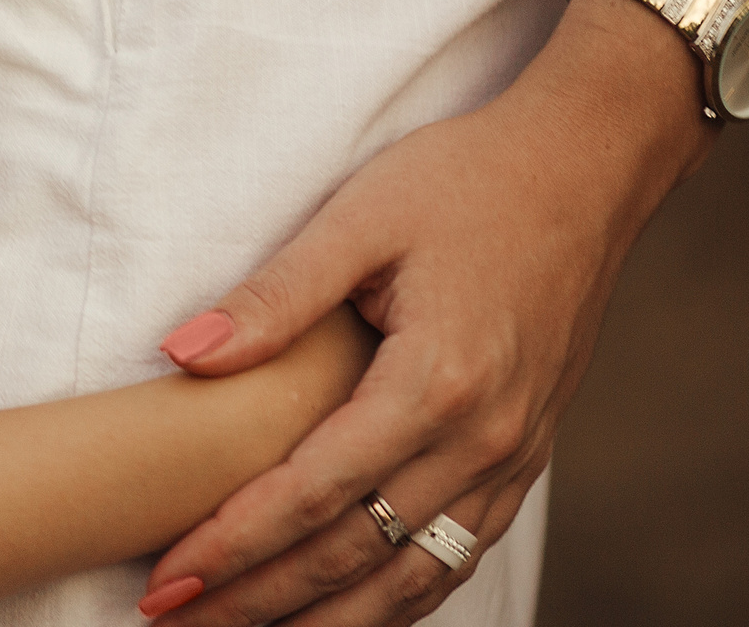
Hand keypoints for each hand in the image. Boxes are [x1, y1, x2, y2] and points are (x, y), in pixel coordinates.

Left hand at [139, 0, 708, 625]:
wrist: (584, 168)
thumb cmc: (464, 180)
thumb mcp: (357, 218)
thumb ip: (272, 298)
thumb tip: (180, 355)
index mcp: (434, 382)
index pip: (310, 493)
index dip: (231, 545)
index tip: (164, 579)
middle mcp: (481, 439)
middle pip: (354, 555)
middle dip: (259, 601)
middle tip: (174, 622)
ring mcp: (512, 456)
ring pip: (413, 576)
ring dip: (327, 621)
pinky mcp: (526, 455)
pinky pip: (458, 553)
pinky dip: (398, 598)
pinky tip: (344, 615)